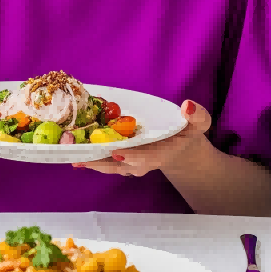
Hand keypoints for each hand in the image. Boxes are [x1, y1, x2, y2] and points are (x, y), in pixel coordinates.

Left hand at [74, 100, 211, 176]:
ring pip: (108, 165)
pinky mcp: (120, 161)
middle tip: (80, 156)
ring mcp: (130, 164)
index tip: (117, 151)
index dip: (132, 155)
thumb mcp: (199, 124)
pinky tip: (73, 153)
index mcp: (162, 153)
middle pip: (120, 164)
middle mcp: (143, 162)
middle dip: (101, 161)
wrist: (181, 148)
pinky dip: (89, 157)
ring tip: (71, 156)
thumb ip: (197, 116)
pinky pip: (103, 161)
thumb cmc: (187, 133)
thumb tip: (188, 106)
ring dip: (90, 161)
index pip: (147, 157)